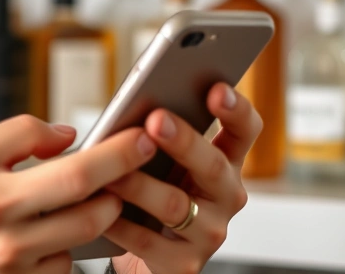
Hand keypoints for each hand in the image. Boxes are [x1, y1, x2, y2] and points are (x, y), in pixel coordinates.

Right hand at [0, 115, 157, 273]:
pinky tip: (57, 236)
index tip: (134, 134)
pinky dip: (70, 247)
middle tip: (142, 155)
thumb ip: (10, 140)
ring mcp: (8, 256)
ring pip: (82, 228)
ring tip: (104, 195)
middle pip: (80, 188)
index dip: (105, 143)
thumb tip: (68, 137)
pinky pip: (64, 264)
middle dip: (122, 170)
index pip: (47, 143)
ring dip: (103, 209)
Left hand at [108, 83, 262, 273]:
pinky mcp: (184, 263)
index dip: (235, 109)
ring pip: (176, 204)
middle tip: (156, 119)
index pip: (244, 130)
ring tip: (111, 172)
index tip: (216, 89)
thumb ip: (157, 136)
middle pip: (212, 165)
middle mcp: (225, 196)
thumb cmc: (151, 194)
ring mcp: (209, 232)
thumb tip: (133, 105)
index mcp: (224, 162)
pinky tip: (101, 211)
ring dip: (140, 185)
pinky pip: (148, 241)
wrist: (146, 257)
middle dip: (183, 140)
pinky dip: (120, 224)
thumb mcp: (162, 162)